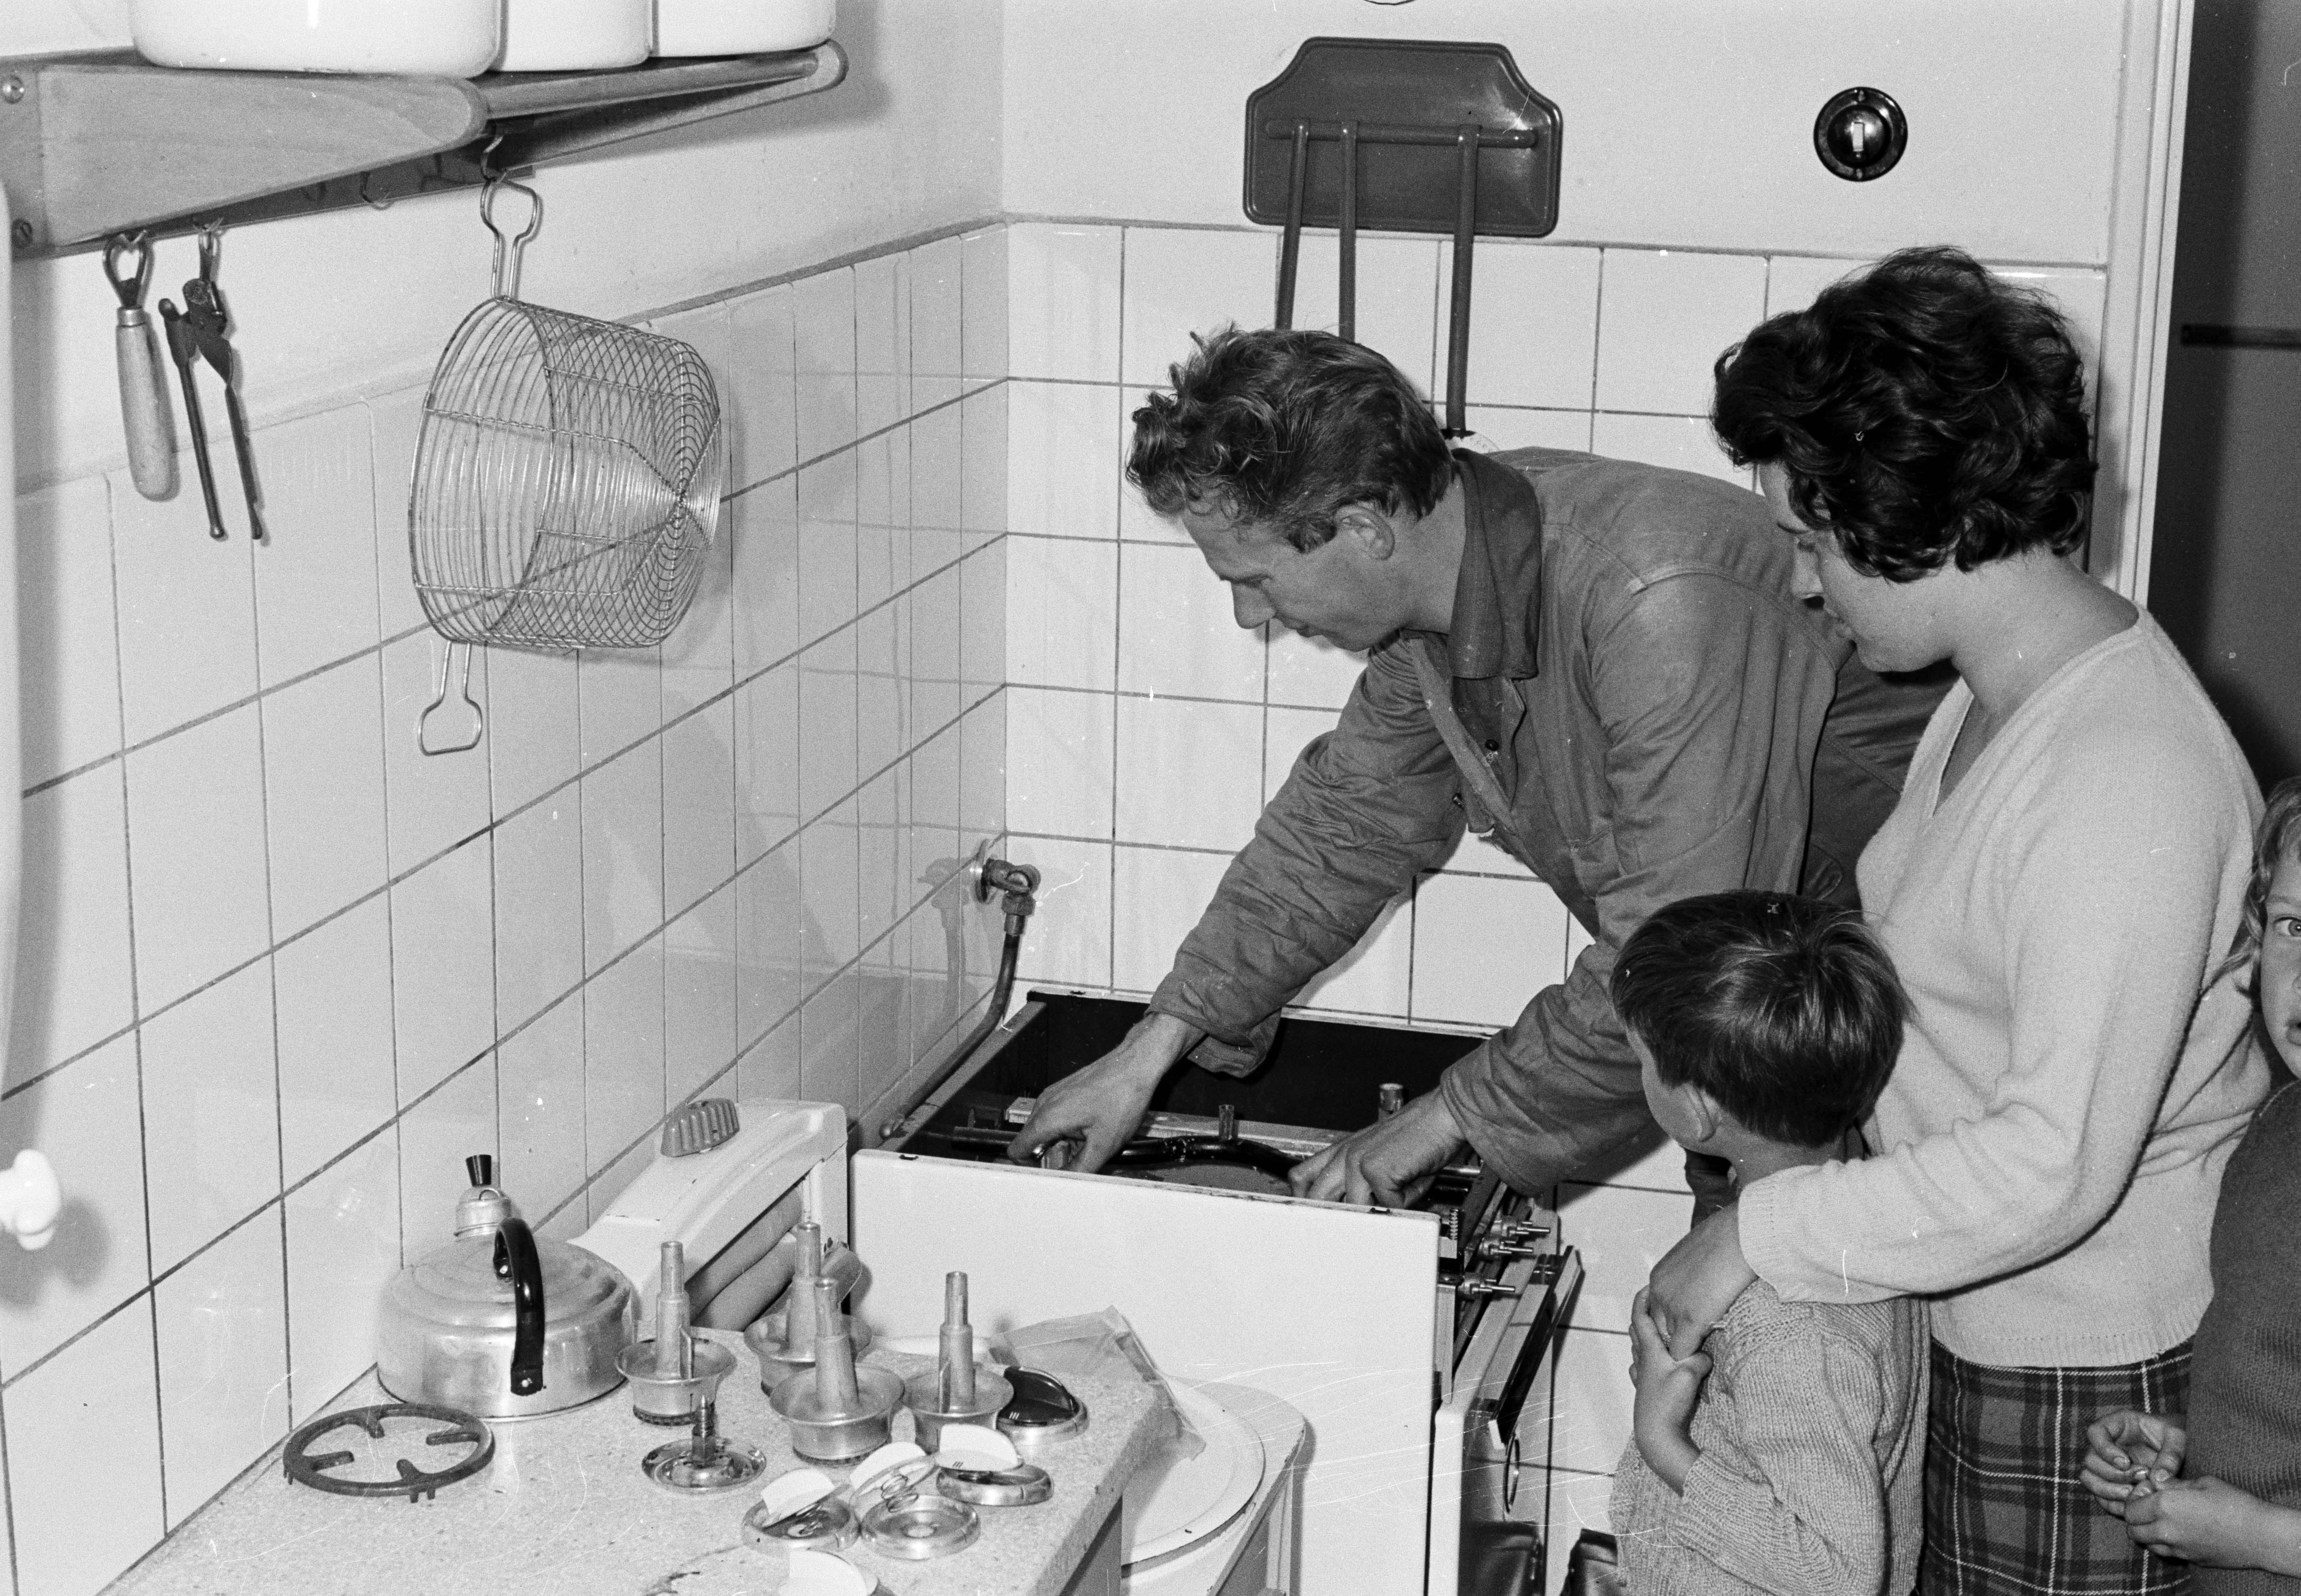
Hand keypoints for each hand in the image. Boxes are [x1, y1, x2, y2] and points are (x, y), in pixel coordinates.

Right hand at [1008, 1013, 1198, 1171]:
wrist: (1135, 1065)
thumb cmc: (1122, 1097)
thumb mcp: (1103, 1144)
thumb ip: (1080, 1168)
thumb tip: (1066, 1182)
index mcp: (1047, 1118)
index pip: (1016, 1150)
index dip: (1030, 1167)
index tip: (1048, 1173)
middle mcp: (1044, 1104)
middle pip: (1030, 1141)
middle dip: (1049, 1155)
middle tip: (1077, 1158)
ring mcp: (1053, 1095)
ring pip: (1044, 1128)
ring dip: (1060, 1141)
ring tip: (1089, 1141)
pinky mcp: (1064, 1091)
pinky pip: (1056, 1116)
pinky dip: (1068, 1127)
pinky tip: (1091, 1128)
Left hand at [1287, 1090, 1466, 1205]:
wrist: (1441, 1116)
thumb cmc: (1418, 1135)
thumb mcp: (1378, 1155)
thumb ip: (1359, 1180)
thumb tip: (1353, 1214)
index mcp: (1341, 1150)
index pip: (1302, 1178)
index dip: (1305, 1201)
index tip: (1312, 1219)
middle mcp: (1344, 1154)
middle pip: (1317, 1198)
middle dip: (1333, 1218)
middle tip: (1350, 1231)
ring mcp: (1357, 1162)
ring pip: (1355, 1209)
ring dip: (1382, 1207)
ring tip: (1402, 1187)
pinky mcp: (1376, 1171)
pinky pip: (1388, 1207)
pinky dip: (1406, 1201)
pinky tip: (1415, 1179)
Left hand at [1629, 1286, 1708, 1491]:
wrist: (1657, 1436)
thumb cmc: (1669, 1405)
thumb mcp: (1689, 1376)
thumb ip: (1699, 1359)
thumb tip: (1706, 1353)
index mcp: (1649, 1351)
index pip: (1640, 1318)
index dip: (1642, 1300)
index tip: (1649, 1286)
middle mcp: (1642, 1360)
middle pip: (1638, 1330)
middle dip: (1646, 1314)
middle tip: (1660, 1304)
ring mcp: (1643, 1376)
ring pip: (1641, 1348)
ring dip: (1650, 1336)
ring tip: (1665, 1329)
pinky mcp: (1647, 1390)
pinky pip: (1646, 1366)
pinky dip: (1652, 1356)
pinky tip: (1660, 1360)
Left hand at [1646, 1205, 1755, 1358]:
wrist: (1739, 1235)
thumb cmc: (1727, 1238)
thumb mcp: (1697, 1256)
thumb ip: (1692, 1275)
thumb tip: (1701, 1283)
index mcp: (1659, 1277)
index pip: (1656, 1311)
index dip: (1672, 1321)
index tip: (1687, 1326)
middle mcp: (1659, 1293)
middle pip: (1659, 1329)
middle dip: (1674, 1337)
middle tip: (1696, 1343)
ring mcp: (1672, 1308)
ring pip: (1670, 1341)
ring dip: (1686, 1346)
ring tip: (1703, 1349)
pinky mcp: (1690, 1320)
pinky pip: (1682, 1351)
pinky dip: (1692, 1357)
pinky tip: (1706, 1355)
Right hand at [2082, 1411, 2186, 1515]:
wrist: (2186, 1451)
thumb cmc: (2177, 1437)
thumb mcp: (2179, 1438)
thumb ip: (2171, 1455)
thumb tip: (2158, 1479)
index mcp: (2117, 1425)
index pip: (2095, 1432)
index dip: (2104, 1449)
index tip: (2126, 1462)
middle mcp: (2107, 1445)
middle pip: (2090, 1460)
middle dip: (2113, 1474)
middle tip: (2140, 1478)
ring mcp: (2107, 1465)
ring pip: (2089, 1479)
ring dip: (2108, 1490)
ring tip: (2134, 1493)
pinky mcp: (2112, 1484)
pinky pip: (2100, 1496)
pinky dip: (2113, 1504)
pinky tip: (2132, 1505)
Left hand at [2125, 1476, 2300, 1572]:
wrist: (2262, 1536)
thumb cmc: (2234, 1503)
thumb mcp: (2202, 1482)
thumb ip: (2172, 1483)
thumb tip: (2155, 1481)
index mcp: (2165, 1506)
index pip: (2129, 1508)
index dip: (2135, 1498)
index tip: (2149, 1491)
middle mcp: (2166, 1531)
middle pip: (2132, 1530)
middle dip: (2136, 1517)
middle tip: (2151, 1506)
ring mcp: (2178, 1549)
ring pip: (2147, 1544)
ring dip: (2148, 1532)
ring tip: (2165, 1520)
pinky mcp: (2190, 1560)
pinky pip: (2166, 1553)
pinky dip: (2164, 1544)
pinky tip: (2181, 1532)